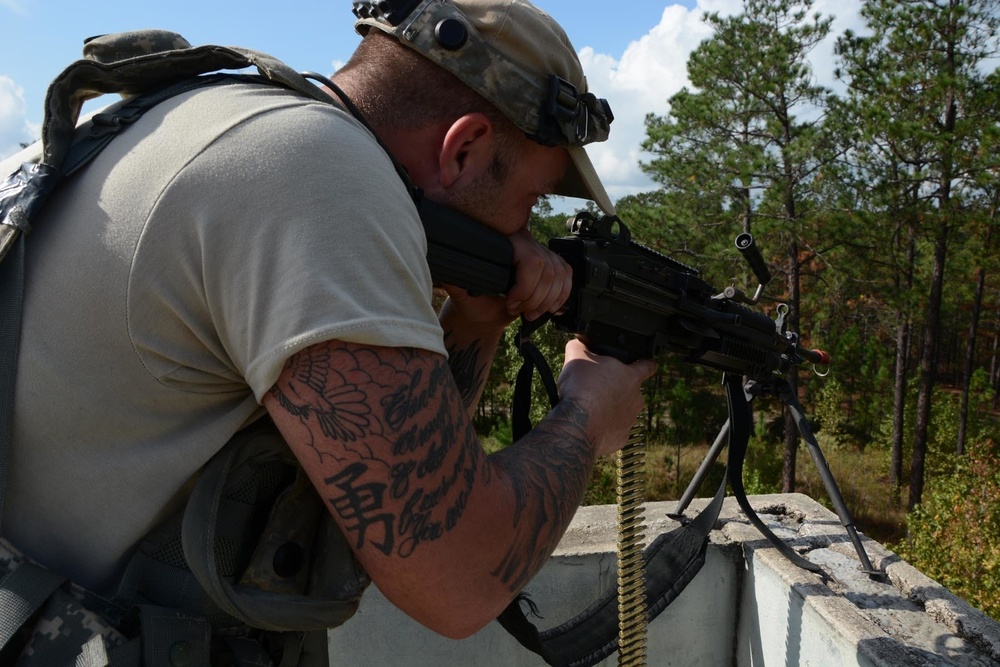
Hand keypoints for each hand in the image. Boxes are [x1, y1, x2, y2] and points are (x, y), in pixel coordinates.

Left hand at [442, 228, 571, 327]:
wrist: (483, 312)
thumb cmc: (473, 302)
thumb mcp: (462, 293)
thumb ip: (456, 283)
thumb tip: (447, 274)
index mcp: (504, 244)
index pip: (532, 260)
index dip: (526, 287)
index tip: (510, 303)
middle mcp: (526, 244)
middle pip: (549, 270)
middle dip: (536, 297)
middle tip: (517, 310)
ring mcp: (541, 254)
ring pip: (560, 275)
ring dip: (548, 300)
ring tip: (529, 312)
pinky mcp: (552, 267)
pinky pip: (567, 277)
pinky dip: (561, 296)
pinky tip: (549, 308)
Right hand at [557, 339, 656, 457]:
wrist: (577, 425)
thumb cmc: (581, 389)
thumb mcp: (576, 356)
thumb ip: (580, 345)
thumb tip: (579, 343)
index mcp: (631, 377)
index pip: (648, 365)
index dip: (646, 363)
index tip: (644, 363)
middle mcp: (636, 399)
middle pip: (631, 391)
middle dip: (617, 389)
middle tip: (596, 388)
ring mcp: (630, 420)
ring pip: (622, 411)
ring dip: (610, 408)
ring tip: (589, 407)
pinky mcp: (621, 438)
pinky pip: (613, 430)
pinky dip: (604, 427)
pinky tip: (590, 423)